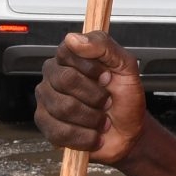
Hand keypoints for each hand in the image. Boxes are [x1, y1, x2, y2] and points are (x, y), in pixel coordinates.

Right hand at [35, 32, 147, 165]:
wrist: (129, 131)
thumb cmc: (125, 98)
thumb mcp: (126, 66)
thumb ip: (104, 46)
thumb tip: (73, 38)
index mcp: (70, 58)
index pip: (68, 53)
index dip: (91, 68)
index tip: (107, 77)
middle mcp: (53, 76)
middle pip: (65, 80)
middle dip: (95, 95)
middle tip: (107, 101)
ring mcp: (46, 101)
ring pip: (62, 108)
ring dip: (92, 118)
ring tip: (102, 119)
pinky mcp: (46, 125)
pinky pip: (59, 132)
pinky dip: (84, 137)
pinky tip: (93, 134)